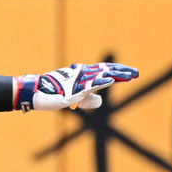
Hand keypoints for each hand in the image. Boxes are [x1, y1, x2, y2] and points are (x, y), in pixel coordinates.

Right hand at [14, 62, 137, 111]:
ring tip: (128, 76)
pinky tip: (110, 81)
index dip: (118, 72)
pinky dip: (100, 84)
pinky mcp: (72, 93)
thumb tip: (99, 100)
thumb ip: (88, 99)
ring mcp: (77, 84)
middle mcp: (81, 77)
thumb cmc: (53, 94)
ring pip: (99, 78)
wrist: (35, 94)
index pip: (104, 71)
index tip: (132, 73)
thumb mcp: (75, 99)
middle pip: (105, 72)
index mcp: (83, 77)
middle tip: (136, 73)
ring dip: (114, 76)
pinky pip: (88, 88)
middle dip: (121, 72)